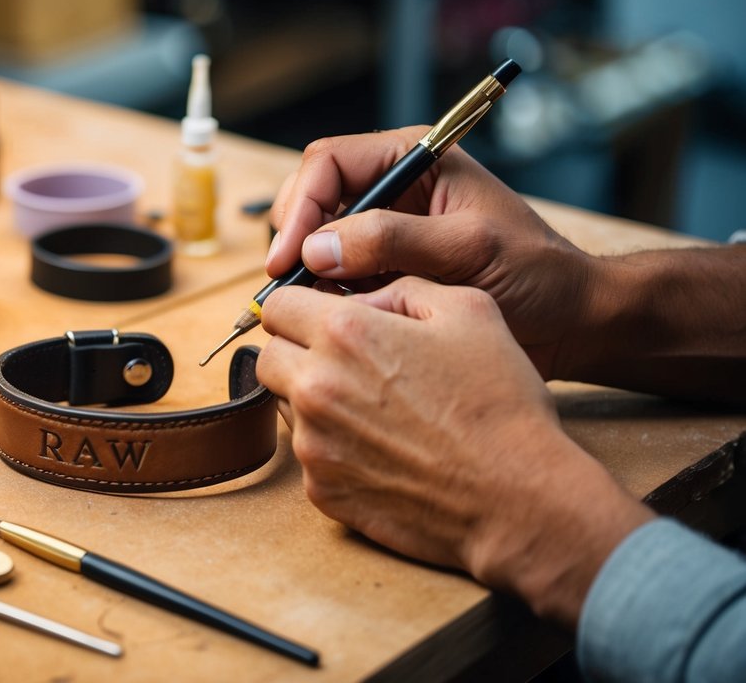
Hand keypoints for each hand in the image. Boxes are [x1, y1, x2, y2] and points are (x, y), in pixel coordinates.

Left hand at [255, 278, 653, 625]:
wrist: (518, 499)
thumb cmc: (500, 401)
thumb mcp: (468, 311)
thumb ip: (400, 287)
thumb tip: (361, 295)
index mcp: (344, 334)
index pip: (276, 306)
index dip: (300, 307)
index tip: (324, 318)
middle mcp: (316, 388)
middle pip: (269, 357)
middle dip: (298, 352)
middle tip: (347, 362)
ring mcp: (314, 445)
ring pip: (285, 406)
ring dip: (313, 399)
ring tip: (373, 406)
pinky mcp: (322, 490)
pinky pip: (307, 454)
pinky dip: (332, 446)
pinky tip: (381, 447)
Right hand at [265, 126, 595, 377]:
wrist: (569, 323)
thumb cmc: (536, 275)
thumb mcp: (470, 250)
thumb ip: (393, 242)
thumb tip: (317, 249)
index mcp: (415, 159)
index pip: (329, 162)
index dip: (301, 204)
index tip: (290, 255)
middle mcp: (392, 189)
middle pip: (311, 196)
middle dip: (294, 236)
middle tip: (285, 282)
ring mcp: (384, 232)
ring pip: (315, 238)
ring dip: (304, 269)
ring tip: (312, 304)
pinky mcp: (382, 270)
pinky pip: (332, 275)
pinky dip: (322, 294)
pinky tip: (333, 317)